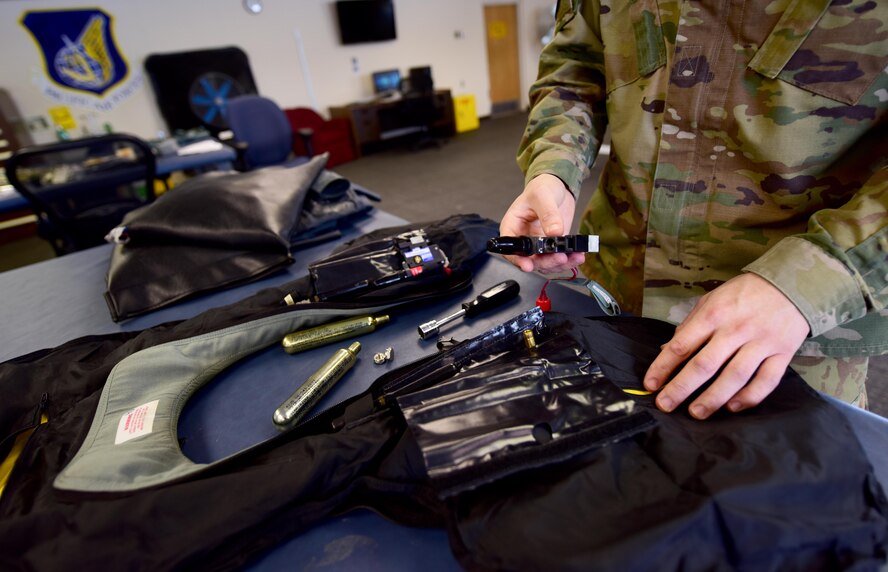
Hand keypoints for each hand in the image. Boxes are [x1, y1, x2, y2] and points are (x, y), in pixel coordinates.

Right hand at [500, 174, 584, 272]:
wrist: (557, 187)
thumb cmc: (541, 188)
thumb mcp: (542, 196)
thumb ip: (548, 214)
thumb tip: (555, 232)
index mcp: (513, 227)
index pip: (510, 249)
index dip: (517, 260)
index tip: (528, 265)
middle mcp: (524, 239)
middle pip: (530, 260)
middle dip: (545, 262)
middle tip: (560, 257)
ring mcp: (539, 245)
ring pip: (545, 264)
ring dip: (559, 264)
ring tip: (574, 257)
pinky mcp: (553, 246)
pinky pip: (558, 259)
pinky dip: (569, 260)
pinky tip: (578, 255)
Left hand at [643, 273, 809, 418]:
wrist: (792, 283)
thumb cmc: (744, 294)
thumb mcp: (712, 300)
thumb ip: (690, 326)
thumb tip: (666, 350)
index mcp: (714, 314)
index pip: (682, 344)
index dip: (663, 366)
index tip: (651, 384)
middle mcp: (736, 329)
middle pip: (705, 364)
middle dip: (681, 388)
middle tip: (666, 405)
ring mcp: (762, 342)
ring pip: (735, 376)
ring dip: (713, 398)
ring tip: (696, 413)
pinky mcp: (783, 353)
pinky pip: (766, 381)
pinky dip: (749, 397)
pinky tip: (732, 407)